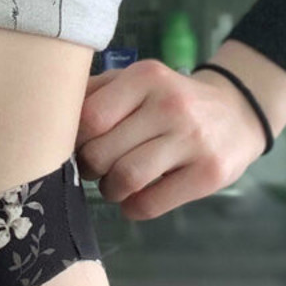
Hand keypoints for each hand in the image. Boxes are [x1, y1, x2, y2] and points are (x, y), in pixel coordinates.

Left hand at [76, 59, 269, 220]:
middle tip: (96, 168)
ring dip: (110, 190)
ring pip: (125, 179)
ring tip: (115, 184)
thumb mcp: (136, 82)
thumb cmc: (168, 100)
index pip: (89, 118)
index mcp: (146, 77)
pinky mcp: (209, 173)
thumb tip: (47, 115)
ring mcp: (193, 139)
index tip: (79, 146)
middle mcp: (171, 104)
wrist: (237, 114)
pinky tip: (137, 197)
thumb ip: (95, 92)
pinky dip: (133, 208)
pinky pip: (150, 204)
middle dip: (90, 168)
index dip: (75, 141)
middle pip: (102, 153)